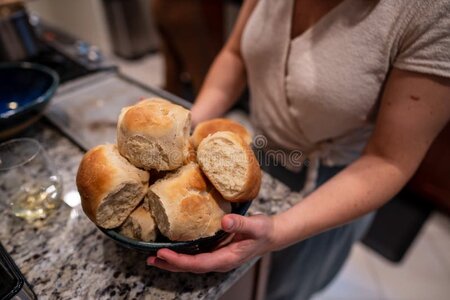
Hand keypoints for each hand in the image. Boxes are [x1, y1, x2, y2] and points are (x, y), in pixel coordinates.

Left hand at [147, 213, 276, 272]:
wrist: (271, 235)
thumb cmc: (264, 231)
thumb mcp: (255, 226)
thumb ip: (241, 224)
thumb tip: (224, 222)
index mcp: (226, 259)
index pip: (198, 263)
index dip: (179, 260)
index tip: (163, 253)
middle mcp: (219, 261)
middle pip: (191, 267)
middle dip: (170, 264)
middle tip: (151, 258)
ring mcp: (217, 257)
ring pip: (192, 263)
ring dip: (173, 261)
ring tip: (154, 257)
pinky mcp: (217, 250)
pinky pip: (196, 255)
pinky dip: (182, 254)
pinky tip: (173, 249)